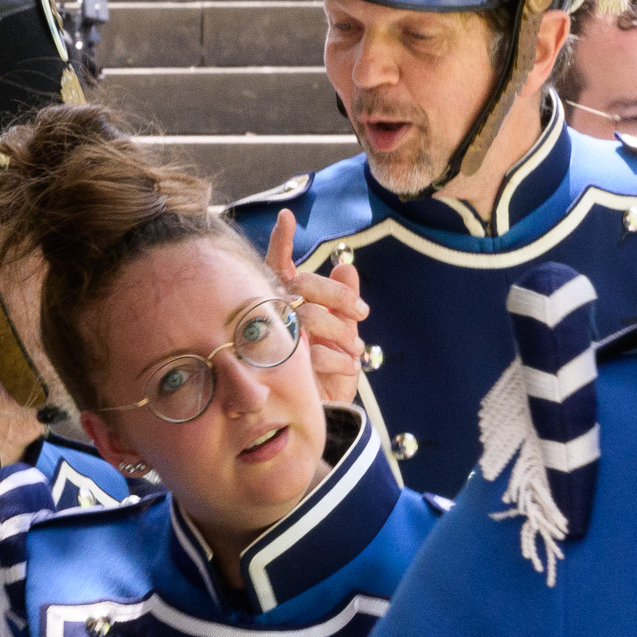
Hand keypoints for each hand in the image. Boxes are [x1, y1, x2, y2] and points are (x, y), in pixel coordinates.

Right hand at [266, 237, 368, 407]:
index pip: (279, 268)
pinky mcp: (280, 371)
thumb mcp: (345, 334)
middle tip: (362, 313)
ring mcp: (274, 345)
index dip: (280, 243)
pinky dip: (338, 358)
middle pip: (303, 286)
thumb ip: (345, 302)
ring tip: (357, 350)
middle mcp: (274, 320)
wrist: (326, 418)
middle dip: (338, 296)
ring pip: (310, 317)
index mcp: (288, 306)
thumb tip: (348, 266)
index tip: (286, 218)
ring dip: (341, 332)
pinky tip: (349, 367)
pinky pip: (313, 351)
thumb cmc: (331, 374)